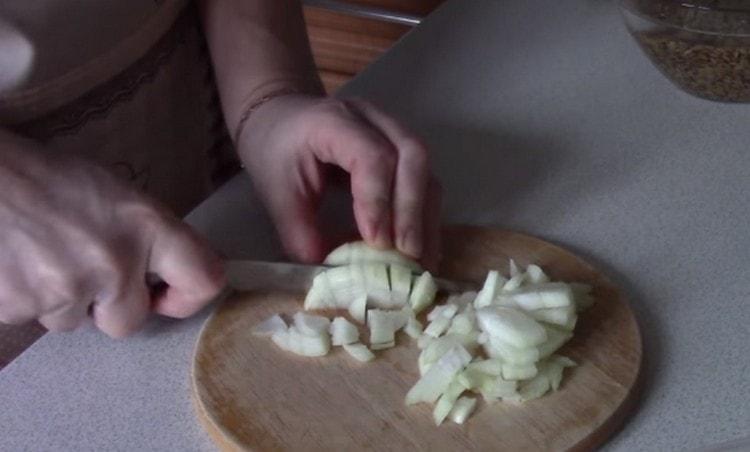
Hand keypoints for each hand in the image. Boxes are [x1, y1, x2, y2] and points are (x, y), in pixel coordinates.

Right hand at [0, 131, 224, 336]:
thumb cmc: (46, 176)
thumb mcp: (114, 193)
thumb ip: (148, 235)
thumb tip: (168, 273)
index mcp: (147, 226)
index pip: (203, 279)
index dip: (187, 296)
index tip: (166, 294)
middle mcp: (114, 262)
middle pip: (129, 322)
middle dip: (108, 306)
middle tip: (84, 271)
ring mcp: (66, 288)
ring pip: (75, 322)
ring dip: (62, 299)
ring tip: (40, 254)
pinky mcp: (20, 306)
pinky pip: (32, 318)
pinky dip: (25, 298)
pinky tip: (14, 262)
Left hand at [236, 95, 441, 268]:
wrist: (280, 118)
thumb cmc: (275, 151)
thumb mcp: (277, 192)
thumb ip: (300, 232)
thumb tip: (329, 274)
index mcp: (334, 122)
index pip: (372, 157)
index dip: (378, 201)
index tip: (375, 242)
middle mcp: (372, 120)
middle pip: (412, 156)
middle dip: (412, 210)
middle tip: (406, 254)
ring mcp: (392, 131)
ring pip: (425, 169)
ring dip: (425, 217)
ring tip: (420, 260)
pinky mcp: (401, 150)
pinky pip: (425, 180)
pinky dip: (424, 215)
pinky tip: (420, 247)